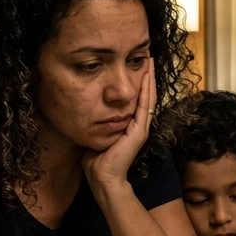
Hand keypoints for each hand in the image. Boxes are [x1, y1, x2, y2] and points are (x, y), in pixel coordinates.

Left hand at [82, 58, 155, 191]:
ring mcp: (140, 128)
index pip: (136, 99)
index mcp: (129, 126)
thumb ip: (96, 122)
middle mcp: (138, 125)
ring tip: (149, 61)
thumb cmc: (96, 161)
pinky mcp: (139, 131)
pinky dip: (146, 90)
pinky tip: (146, 76)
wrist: (103, 178)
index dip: (138, 82)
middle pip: (146, 95)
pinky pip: (144, 106)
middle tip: (147, 57)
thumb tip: (86, 109)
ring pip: (148, 97)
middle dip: (146, 76)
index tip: (136, 65)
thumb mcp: (96, 134)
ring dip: (149, 78)